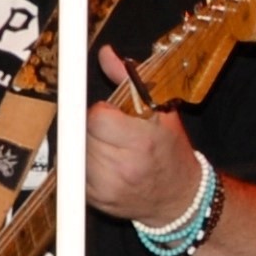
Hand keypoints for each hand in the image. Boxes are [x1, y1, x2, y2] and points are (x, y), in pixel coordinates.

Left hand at [82, 43, 208, 228]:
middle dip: (92, 130)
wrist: (180, 197)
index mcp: (142, 142)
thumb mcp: (161, 110)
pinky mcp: (97, 201)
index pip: (97, 118)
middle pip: (82, 135)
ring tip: (109, 149)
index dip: (102, 113)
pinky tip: (105, 166)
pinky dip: (84, 166)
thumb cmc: (170, 150)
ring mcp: (109, 188)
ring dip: (85, 147)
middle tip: (112, 134)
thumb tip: (106, 54)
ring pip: (75, 154)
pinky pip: (75, 174)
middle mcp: (124, 168)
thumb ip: (129, 80)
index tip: (111, 115)